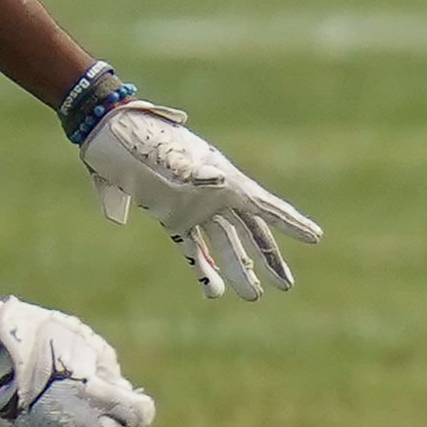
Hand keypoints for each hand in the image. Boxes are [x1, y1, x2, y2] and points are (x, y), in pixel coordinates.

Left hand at [81, 102, 321, 299]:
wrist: (110, 129)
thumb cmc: (144, 138)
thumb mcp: (171, 153)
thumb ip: (193, 169)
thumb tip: (216, 180)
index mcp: (223, 178)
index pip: (264, 206)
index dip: (290, 223)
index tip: (316, 237)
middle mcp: (214, 195)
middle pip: (250, 232)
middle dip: (268, 260)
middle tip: (287, 286)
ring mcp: (194, 208)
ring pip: (225, 244)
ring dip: (238, 270)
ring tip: (252, 297)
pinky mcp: (171, 217)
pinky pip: (192, 248)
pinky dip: (203, 269)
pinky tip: (214, 292)